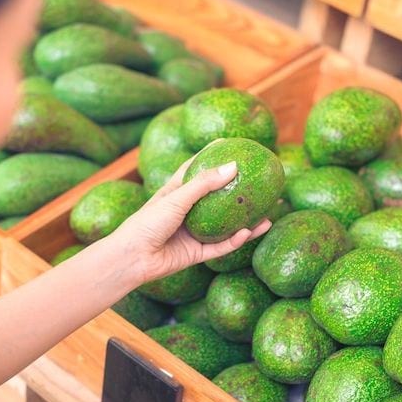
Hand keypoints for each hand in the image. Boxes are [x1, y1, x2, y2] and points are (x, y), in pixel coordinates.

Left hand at [112, 157, 271, 288]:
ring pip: (226, 226)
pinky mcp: (196, 253)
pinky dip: (235, 241)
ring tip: (268, 215)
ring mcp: (193, 233)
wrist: (132, 259)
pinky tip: (249, 232)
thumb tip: (233, 166)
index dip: (212, 155)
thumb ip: (204, 184)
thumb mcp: (176, 197)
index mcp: (177, 192)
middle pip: (218, 199)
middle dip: (239, 192)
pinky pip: (221, 247)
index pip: (197, 169)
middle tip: (262, 184)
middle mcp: (187, 212)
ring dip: (247, 222)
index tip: (231, 143)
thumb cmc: (146, 222)